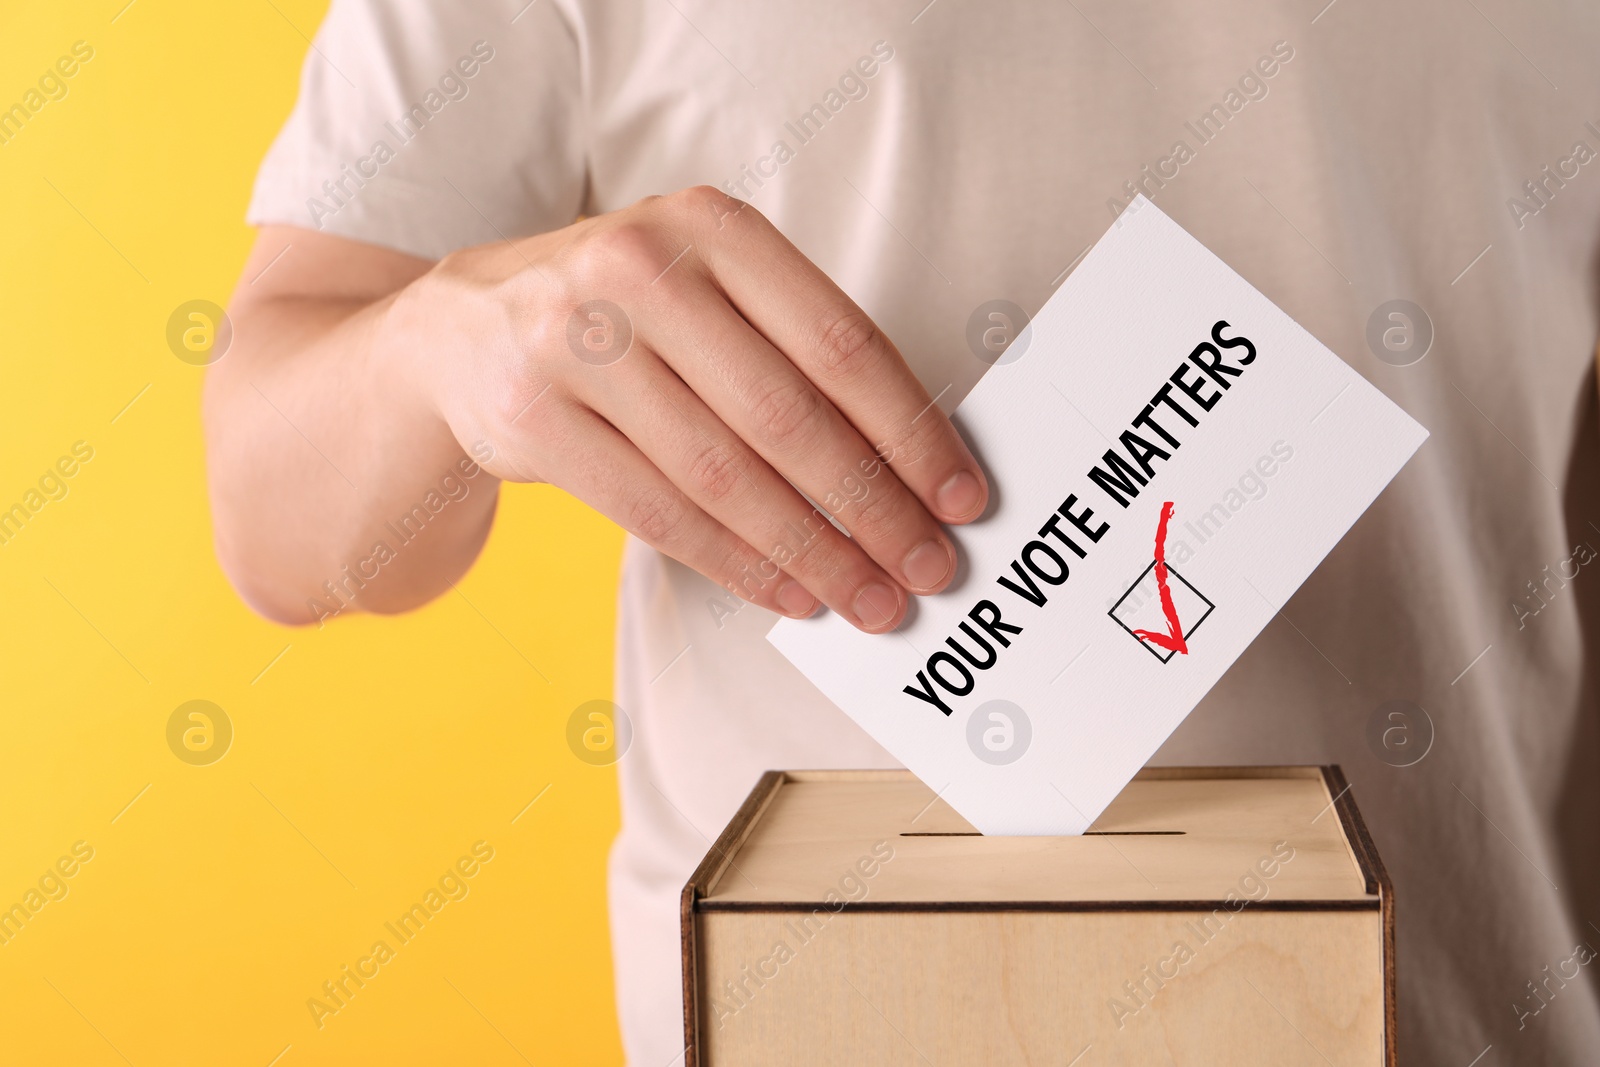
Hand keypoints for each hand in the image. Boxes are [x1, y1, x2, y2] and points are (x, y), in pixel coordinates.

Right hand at [388, 186, 988, 632]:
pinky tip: (790, 592)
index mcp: (711, 226)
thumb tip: (909, 464)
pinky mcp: (530, 418)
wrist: (461, 329)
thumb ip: (792, 347)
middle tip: (927, 568)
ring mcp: (575, 342)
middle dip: (873, 509)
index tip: (961, 496)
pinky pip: (658, 514)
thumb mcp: (703, 288)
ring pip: (724, 477)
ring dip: (813, 553)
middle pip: (788, 417)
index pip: (840, 342)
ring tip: (870, 598)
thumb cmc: (620, 315)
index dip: (911, 432)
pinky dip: (736, 564)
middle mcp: (639, 269)